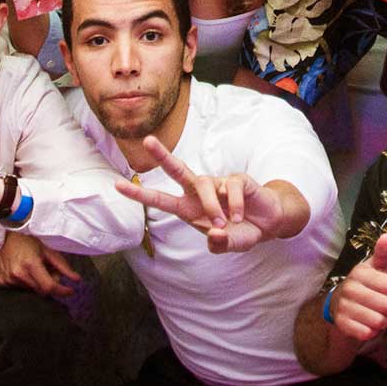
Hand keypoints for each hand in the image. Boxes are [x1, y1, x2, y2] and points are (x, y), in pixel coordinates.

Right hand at [0, 233, 79, 297]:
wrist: (2, 238)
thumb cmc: (25, 241)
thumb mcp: (46, 250)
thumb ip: (62, 265)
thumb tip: (77, 279)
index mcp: (31, 264)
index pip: (49, 286)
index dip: (62, 291)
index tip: (70, 291)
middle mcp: (19, 274)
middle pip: (42, 290)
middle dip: (49, 283)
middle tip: (48, 271)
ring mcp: (9, 279)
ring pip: (31, 290)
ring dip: (37, 283)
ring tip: (33, 268)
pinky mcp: (2, 283)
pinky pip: (19, 289)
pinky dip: (25, 283)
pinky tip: (22, 271)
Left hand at [113, 135, 286, 253]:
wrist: (270, 223)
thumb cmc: (241, 231)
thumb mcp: (229, 245)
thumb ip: (220, 244)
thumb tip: (214, 233)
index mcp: (189, 209)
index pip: (160, 200)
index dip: (139, 194)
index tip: (117, 185)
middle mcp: (199, 192)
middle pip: (177, 170)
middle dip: (162, 155)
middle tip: (148, 140)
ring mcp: (217, 183)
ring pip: (204, 184)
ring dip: (212, 205)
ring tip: (224, 223)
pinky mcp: (236, 179)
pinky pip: (232, 187)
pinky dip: (234, 204)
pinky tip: (239, 216)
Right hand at [330, 233, 386, 342]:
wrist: (341, 304)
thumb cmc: (366, 285)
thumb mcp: (375, 269)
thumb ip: (383, 254)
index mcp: (360, 272)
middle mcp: (350, 287)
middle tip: (385, 305)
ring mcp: (344, 305)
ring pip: (379, 321)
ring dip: (383, 321)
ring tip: (377, 314)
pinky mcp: (341, 323)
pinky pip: (367, 333)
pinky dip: (372, 332)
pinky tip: (368, 324)